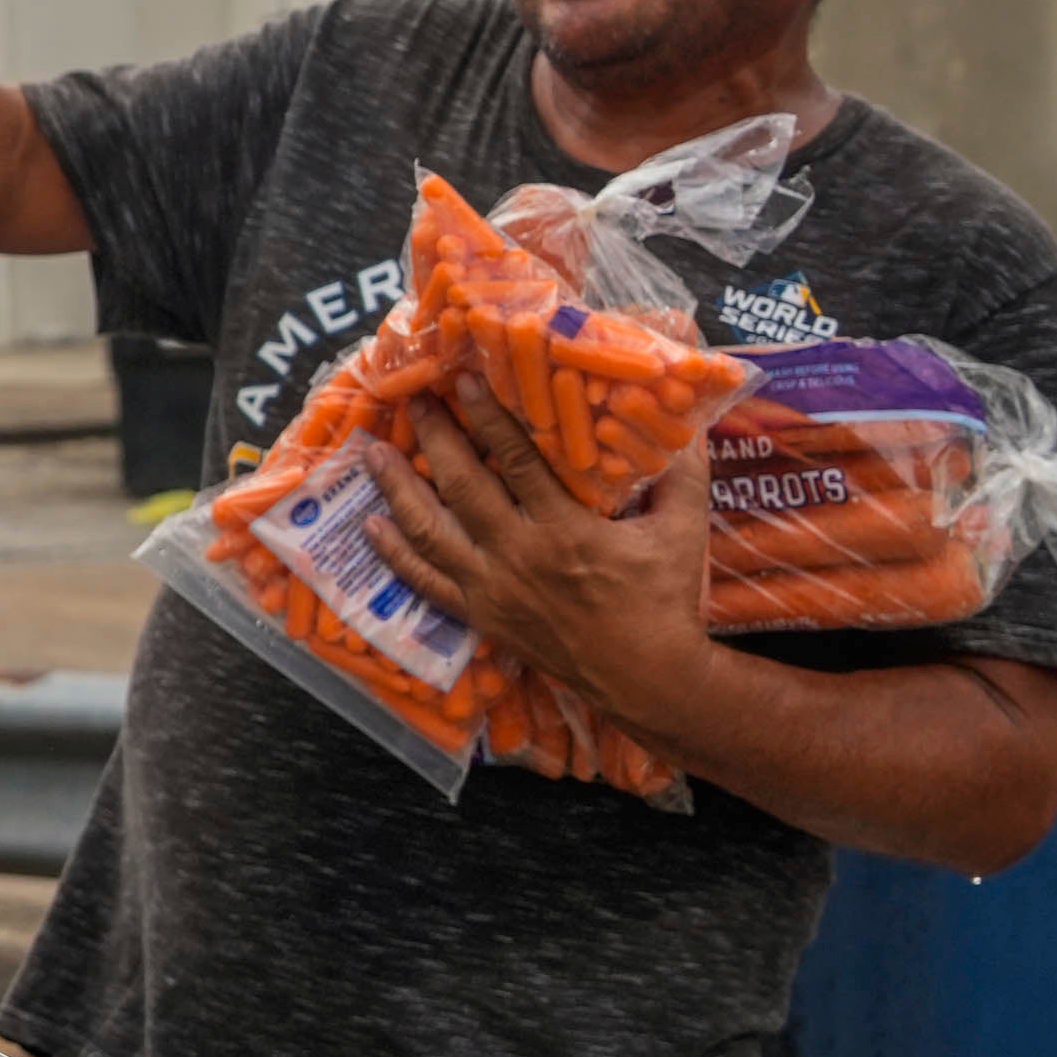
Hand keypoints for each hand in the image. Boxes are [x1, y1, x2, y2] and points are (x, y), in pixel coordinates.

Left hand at [357, 373, 712, 725]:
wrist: (646, 675)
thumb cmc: (665, 600)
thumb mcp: (683, 530)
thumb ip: (681, 473)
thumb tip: (687, 420)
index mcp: (565, 530)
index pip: (514, 460)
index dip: (485, 417)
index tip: (460, 380)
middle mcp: (518, 556)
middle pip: (461, 487)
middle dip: (433, 438)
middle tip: (410, 399)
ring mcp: (492, 589)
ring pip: (430, 533)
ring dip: (396, 490)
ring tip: (372, 453)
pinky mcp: (481, 616)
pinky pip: (425, 582)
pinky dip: (394, 554)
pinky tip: (370, 525)